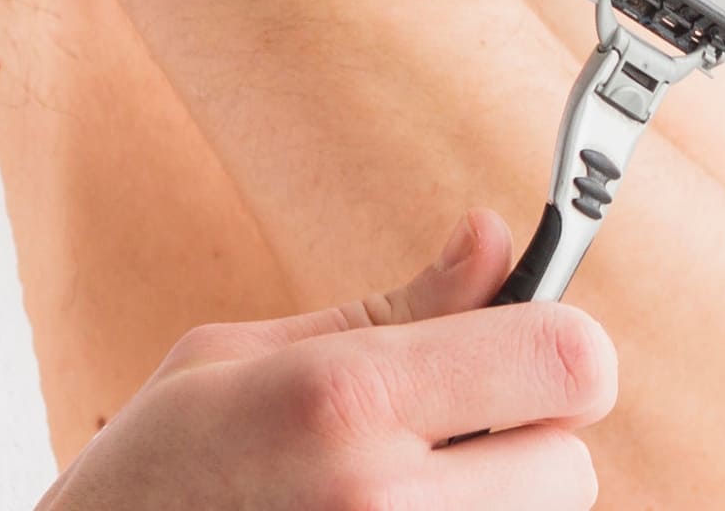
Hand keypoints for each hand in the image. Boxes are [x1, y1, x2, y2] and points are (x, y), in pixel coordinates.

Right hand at [37, 211, 617, 510]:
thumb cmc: (152, 474)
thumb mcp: (239, 358)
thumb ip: (392, 307)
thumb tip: (495, 239)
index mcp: (347, 398)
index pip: (570, 361)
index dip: (560, 343)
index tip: (523, 342)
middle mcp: (388, 498)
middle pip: (571, 460)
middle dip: (522, 438)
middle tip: (437, 434)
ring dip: (495, 498)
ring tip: (391, 490)